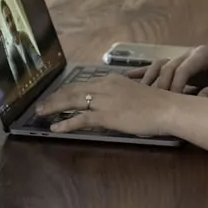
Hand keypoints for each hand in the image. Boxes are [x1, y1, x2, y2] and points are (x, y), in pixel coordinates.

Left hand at [35, 74, 177, 135]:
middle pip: (72, 90)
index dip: (67, 91)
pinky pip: (80, 119)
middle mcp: (104, 86)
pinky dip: (66, 122)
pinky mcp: (106, 115)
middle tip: (41, 104)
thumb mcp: (135, 94)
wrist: (166, 108)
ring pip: (72, 101)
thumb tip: (113, 104)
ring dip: (54, 107)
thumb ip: (120, 96)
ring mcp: (104, 100)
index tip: (57, 96)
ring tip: (40, 113)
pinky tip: (56, 127)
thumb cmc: (156, 103)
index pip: (83, 84)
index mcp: (111, 80)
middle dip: (54, 97)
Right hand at [129, 45, 207, 99]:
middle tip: (154, 102)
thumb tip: (198, 102)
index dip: (175, 85)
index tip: (172, 101)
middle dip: (161, 85)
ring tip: (139, 92)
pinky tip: (128, 77)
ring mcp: (182, 57)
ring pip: (159, 65)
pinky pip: (158, 67)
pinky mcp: (178, 64)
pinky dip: (144, 72)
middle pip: (168, 67)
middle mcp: (189, 52)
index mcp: (202, 54)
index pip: (182, 69)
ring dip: (149, 78)